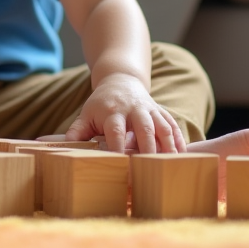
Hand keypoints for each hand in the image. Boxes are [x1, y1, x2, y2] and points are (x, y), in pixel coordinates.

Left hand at [65, 74, 184, 152]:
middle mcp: (133, 109)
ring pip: (162, 126)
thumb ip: (77, 132)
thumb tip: (66, 148)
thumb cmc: (101, 104)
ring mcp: (149, 109)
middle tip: (149, 168)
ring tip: (171, 163)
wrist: (120, 80)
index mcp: (113, 112)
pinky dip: (178, 138)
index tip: (120, 164)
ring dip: (168, 145)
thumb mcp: (86, 114)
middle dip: (147, 148)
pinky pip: (172, 124)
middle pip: (143, 128)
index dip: (118, 147)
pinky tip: (182, 154)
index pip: (116, 130)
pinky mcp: (160, 110)